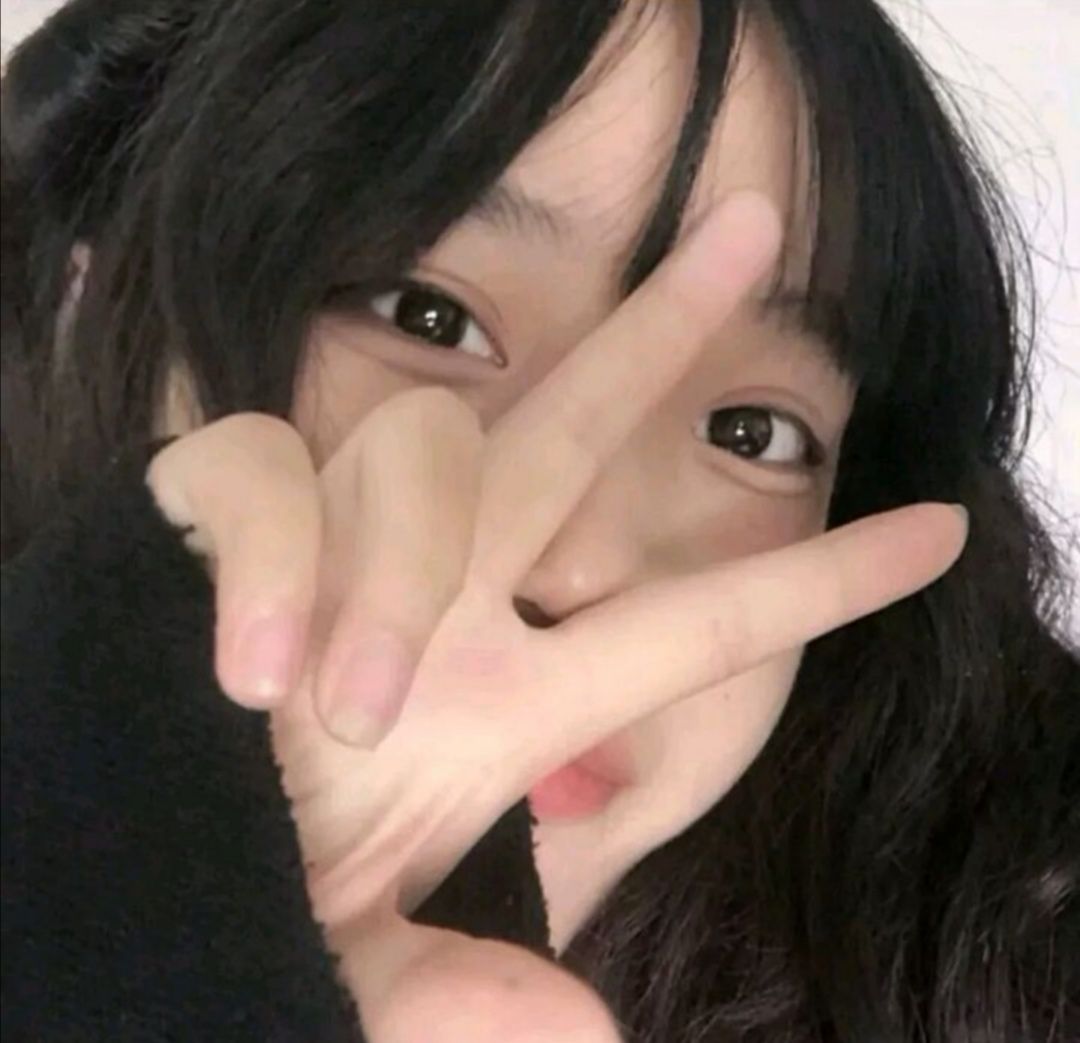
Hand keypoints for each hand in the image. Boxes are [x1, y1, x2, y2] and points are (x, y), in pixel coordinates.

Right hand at [147, 193, 968, 1040]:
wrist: (109, 859)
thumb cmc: (242, 897)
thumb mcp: (362, 968)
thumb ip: (454, 996)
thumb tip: (583, 1031)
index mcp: (509, 698)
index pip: (692, 623)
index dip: (817, 579)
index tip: (943, 530)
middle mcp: (441, 596)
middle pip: (569, 428)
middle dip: (659, 329)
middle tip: (754, 220)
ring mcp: (332, 545)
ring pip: (421, 453)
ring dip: (395, 575)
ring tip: (339, 705)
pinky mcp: (219, 514)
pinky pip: (260, 476)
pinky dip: (268, 561)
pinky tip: (249, 664)